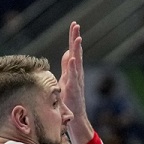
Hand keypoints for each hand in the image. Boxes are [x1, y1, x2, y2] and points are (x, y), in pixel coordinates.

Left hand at [59, 22, 93, 143]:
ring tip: (77, 38)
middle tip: (76, 25)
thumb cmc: (71, 101)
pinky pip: (74, 77)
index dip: (73, 38)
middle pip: (76, 53)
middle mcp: (77, 74)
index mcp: (74, 71)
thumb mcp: (66, 80)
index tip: (74, 24)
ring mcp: (76, 82)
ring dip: (77, 50)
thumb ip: (67, 66)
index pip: (73, 51)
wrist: (76, 119)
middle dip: (75, 38)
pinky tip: (72, 58)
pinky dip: (73, 67)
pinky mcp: (74, 90)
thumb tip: (68, 53)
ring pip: (77, 62)